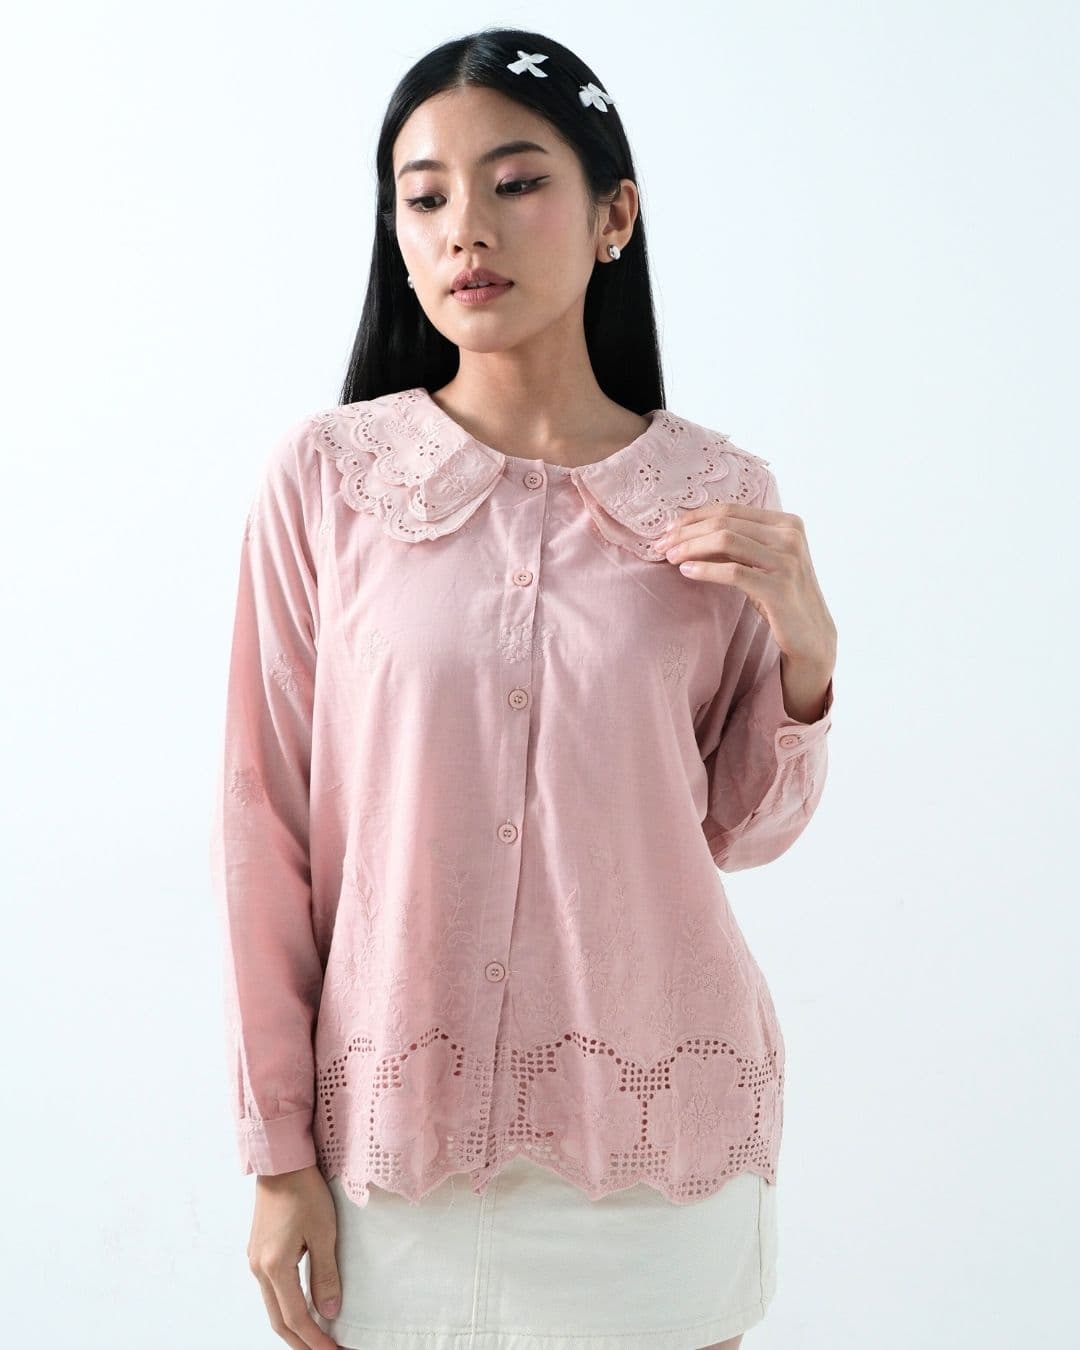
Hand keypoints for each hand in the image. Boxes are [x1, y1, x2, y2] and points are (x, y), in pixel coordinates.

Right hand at [248, 1165, 341, 1348]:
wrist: (282, 1162)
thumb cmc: (305, 1191)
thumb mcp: (323, 1232)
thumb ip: (326, 1275)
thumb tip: (330, 1312)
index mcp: (274, 1266)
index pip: (296, 1318)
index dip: (315, 1340)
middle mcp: (258, 1268)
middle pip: (278, 1320)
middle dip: (301, 1342)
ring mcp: (255, 1259)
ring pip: (272, 1306)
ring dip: (292, 1326)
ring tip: (316, 1337)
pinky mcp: (257, 1250)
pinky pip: (270, 1290)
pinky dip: (285, 1306)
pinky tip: (301, 1307)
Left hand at [655, 499, 836, 673]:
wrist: (810, 635)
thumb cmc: (780, 596)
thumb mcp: (761, 561)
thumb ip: (736, 544)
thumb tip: (688, 532)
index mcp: (786, 523)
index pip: (730, 509)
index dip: (695, 517)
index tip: (669, 530)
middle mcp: (790, 536)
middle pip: (725, 523)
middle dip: (687, 532)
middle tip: (661, 545)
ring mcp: (787, 560)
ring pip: (726, 540)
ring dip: (691, 547)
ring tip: (670, 558)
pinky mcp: (779, 587)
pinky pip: (733, 571)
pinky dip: (705, 569)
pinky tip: (687, 571)